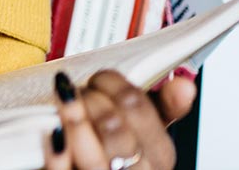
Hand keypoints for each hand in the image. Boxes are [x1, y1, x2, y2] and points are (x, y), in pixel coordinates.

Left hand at [44, 69, 197, 169]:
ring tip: (63, 101)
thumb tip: (185, 84)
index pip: (137, 106)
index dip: (110, 83)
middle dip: (90, 99)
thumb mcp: (147, 134)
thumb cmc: (120, 158)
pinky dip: (56, 149)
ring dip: (72, 117)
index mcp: (159, 154)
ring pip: (92, 151)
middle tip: (78, 92)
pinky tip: (53, 131)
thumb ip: (165, 108)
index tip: (98, 79)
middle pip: (112, 125)